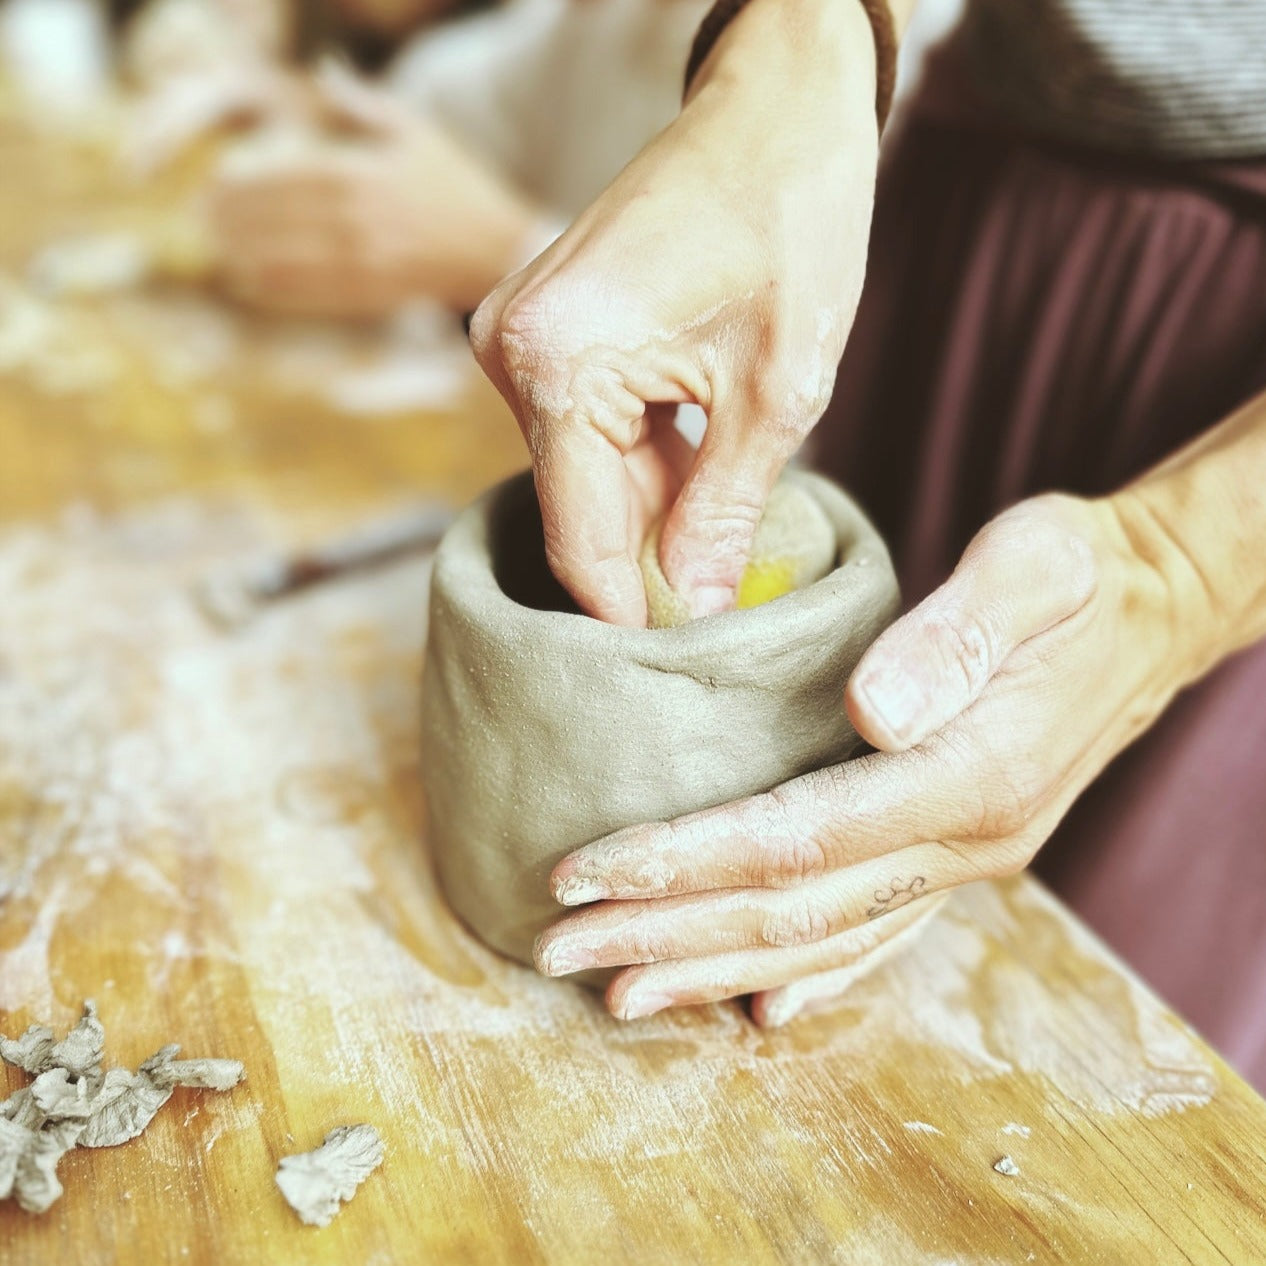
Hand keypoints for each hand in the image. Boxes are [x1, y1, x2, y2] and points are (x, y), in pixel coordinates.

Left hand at [208, 69, 545, 316]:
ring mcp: (363, 263)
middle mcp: (357, 221)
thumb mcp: (416, 133)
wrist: (496, 249)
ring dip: (244, 255)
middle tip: (202, 217)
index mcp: (362, 174)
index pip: (284, 176)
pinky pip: (311, 294)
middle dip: (232, 219)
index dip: (242, 182)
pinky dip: (274, 290)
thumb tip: (325, 68)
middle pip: (276, 219)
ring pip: (286, 259)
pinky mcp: (371, 294)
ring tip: (217, 249)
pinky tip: (249, 283)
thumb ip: (363, 104)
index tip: (212, 181)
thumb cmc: (456, 187)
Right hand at [470, 0, 880, 624]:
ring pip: (583, 476)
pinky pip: (586, 433)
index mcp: (558, 357)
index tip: (675, 674)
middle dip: (648, 562)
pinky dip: (642, 466)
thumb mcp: (780, 387)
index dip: (627, 616)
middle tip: (722, 615)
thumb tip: (692, 610)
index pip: (579, 538)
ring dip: (652, 511)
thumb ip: (724, 511)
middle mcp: (511, 349)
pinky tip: (702, 471)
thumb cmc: (791, 219)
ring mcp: (519, 339)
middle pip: (577, 510)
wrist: (777, 108)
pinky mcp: (543, 334)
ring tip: (728, 532)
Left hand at [533, 492, 1194, 1023]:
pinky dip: (806, 974)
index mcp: (967, 775)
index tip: (584, 870)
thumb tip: (871, 708)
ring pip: (822, 941)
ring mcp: (967, 860)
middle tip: (556, 950)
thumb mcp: (1032, 570)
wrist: (1157, 612)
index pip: (795, 839)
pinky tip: (754, 1003)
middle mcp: (966, 841)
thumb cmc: (1080, 577)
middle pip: (791, 910)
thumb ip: (954, 638)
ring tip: (619, 990)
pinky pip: (875, 935)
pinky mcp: (960, 853)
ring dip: (713, 969)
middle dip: (665, 933)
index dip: (683, 861)